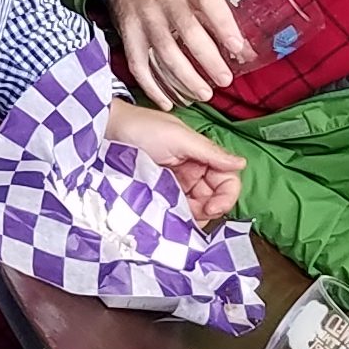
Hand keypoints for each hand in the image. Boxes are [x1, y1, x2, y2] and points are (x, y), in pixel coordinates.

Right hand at [106, 0, 248, 108]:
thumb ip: (215, 17)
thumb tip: (245, 53)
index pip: (208, 1)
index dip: (224, 24)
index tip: (237, 47)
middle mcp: (165, 1)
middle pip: (188, 32)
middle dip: (209, 59)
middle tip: (224, 80)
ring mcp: (144, 19)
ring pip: (165, 52)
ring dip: (186, 78)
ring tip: (204, 94)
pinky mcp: (128, 35)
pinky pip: (139, 65)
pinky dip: (153, 87)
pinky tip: (168, 102)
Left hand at [106, 101, 242, 225]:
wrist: (107, 132)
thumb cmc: (142, 127)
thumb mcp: (179, 138)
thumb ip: (210, 153)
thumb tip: (241, 163)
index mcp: (202, 156)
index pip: (227, 180)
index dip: (226, 197)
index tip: (212, 208)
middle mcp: (193, 171)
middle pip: (214, 198)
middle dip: (209, 210)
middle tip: (193, 217)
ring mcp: (177, 184)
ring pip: (197, 208)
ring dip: (193, 217)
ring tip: (179, 219)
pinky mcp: (160, 195)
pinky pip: (177, 210)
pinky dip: (178, 218)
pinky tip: (171, 221)